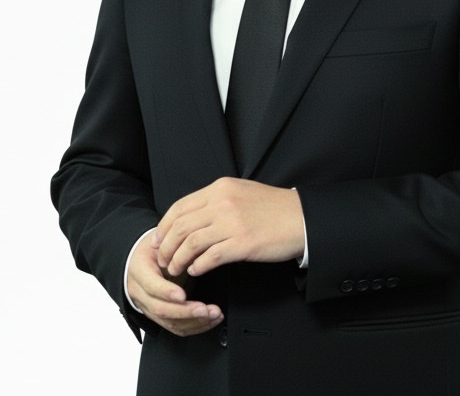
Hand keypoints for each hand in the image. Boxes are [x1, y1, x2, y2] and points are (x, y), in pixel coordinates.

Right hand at [127, 230, 223, 337]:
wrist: (139, 260)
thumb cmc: (153, 249)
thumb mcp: (161, 241)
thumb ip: (176, 247)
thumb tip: (197, 250)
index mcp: (139, 271)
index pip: (151, 286)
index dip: (166, 292)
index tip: (182, 295)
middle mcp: (141, 293)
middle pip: (160, 309)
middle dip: (185, 311)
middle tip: (205, 309)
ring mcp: (148, 307)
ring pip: (169, 322)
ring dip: (194, 321)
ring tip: (214, 314)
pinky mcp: (159, 317)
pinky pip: (175, 327)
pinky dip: (195, 326)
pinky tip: (210, 320)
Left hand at [154, 177, 304, 278]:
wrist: (301, 218)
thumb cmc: (273, 208)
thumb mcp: (241, 192)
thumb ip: (216, 201)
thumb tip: (191, 218)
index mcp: (220, 188)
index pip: (180, 207)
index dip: (164, 226)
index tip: (158, 240)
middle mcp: (223, 203)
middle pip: (181, 226)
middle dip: (167, 246)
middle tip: (163, 260)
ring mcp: (232, 223)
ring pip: (192, 243)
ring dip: (179, 259)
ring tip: (176, 269)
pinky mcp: (243, 243)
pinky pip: (210, 257)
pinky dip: (198, 266)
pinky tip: (196, 271)